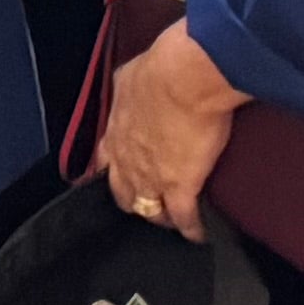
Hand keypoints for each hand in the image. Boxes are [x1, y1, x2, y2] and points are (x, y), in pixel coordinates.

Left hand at [95, 18, 244, 240]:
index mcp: (115, 132)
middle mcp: (127, 159)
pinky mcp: (180, 187)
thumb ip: (127, 88)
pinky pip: (183, 218)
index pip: (107, 163)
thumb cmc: (160, 69)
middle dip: (133, 200)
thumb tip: (130, 84)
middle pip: (123, 192)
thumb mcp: (129, 76)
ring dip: (160, 216)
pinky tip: (196, 235)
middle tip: (146, 204)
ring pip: (149, 209)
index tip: (122, 178)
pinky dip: (190, 229)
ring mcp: (151, 176)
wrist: (184, 78)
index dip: (115, 173)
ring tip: (171, 221)